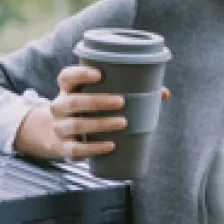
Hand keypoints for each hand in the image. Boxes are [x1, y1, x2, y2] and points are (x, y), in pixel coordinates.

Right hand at [15, 65, 168, 159]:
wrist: (63, 137)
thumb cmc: (91, 111)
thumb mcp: (101, 98)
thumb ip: (130, 92)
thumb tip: (163, 93)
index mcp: (69, 90)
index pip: (66, 77)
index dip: (80, 74)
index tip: (100, 74)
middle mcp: (60, 108)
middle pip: (72, 102)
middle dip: (97, 101)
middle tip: (122, 101)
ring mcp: (60, 128)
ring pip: (75, 125)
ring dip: (100, 124)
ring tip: (123, 123)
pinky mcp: (65, 148)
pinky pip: (76, 149)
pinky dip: (93, 148)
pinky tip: (111, 146)